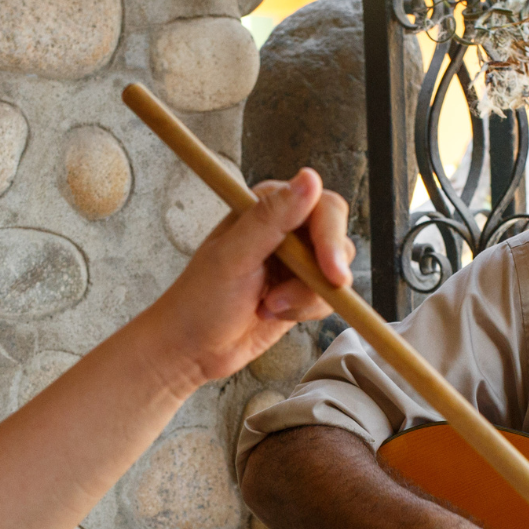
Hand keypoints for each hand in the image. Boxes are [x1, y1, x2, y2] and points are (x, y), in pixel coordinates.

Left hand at [140, 168, 353, 388]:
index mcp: (266, 207)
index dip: (331, 238)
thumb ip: (271, 218)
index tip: (330, 270)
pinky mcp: (300, 291)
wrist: (191, 349)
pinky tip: (271, 312)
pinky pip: (327, 299)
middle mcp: (285, 229)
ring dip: (305, 297)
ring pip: (336, 274)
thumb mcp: (233, 256)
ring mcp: (295, 263)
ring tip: (268, 304)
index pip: (322, 206)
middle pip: (337, 239)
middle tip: (294, 296)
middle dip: (322, 274)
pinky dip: (305, 311)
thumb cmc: (200, 300)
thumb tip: (308, 179)